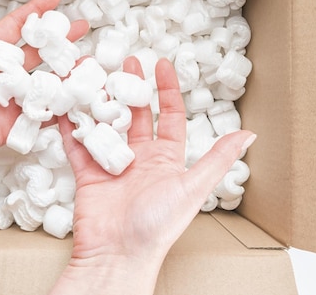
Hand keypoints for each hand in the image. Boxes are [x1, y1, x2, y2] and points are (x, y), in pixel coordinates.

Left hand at [0, 0, 87, 184]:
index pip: (14, 27)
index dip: (35, 11)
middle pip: (36, 53)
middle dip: (60, 40)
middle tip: (83, 27)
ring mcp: (7, 101)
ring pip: (42, 83)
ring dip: (64, 73)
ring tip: (89, 64)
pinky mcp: (11, 125)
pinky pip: (39, 113)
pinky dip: (57, 107)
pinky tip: (77, 100)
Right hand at [53, 56, 255, 293]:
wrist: (118, 253)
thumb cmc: (158, 224)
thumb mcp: (193, 186)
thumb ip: (218, 158)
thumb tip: (249, 135)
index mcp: (166, 160)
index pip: (168, 116)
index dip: (166, 90)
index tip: (160, 65)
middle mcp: (140, 159)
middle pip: (136, 114)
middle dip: (132, 87)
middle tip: (126, 62)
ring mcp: (112, 165)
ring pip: (105, 124)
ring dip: (101, 101)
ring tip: (93, 76)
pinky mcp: (87, 174)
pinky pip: (77, 145)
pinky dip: (71, 127)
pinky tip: (66, 106)